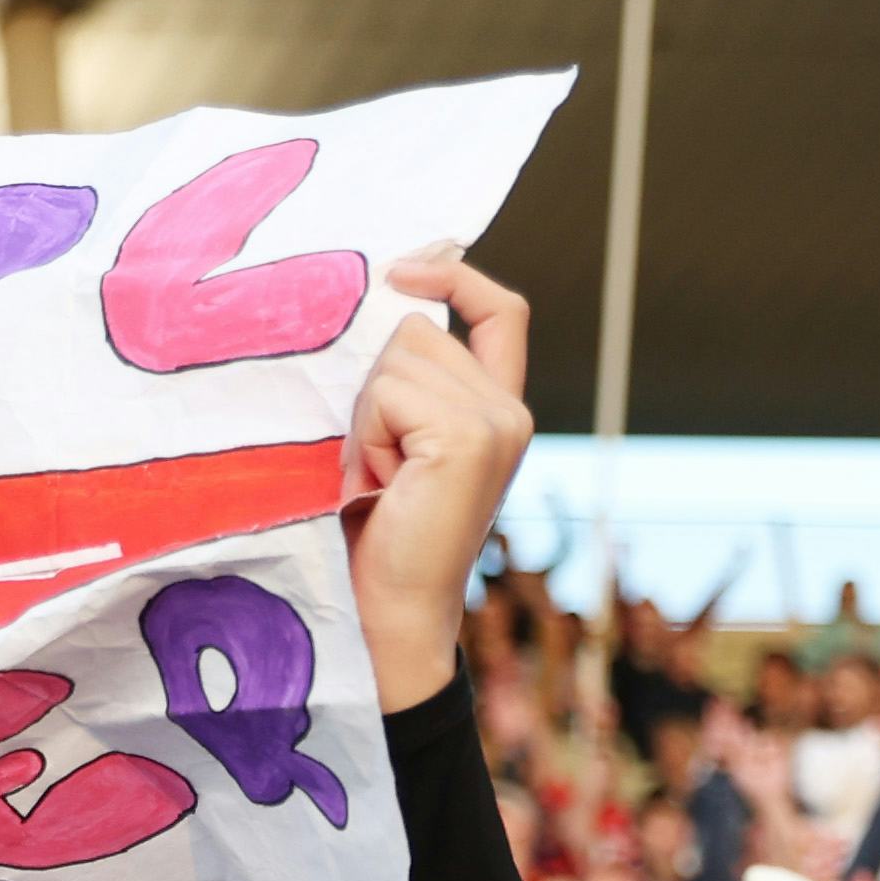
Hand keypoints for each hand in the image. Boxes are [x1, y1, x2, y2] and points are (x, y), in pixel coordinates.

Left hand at [340, 251, 532, 711]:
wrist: (394, 609)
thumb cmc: (384, 530)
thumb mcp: (401, 438)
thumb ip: (412, 380)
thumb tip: (388, 297)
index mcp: (501, 408)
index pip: (501, 310)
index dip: (454, 277)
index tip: (403, 272)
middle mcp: (511, 411)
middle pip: (419, 330)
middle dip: (377, 386)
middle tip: (379, 459)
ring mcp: (497, 423)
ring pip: (399, 357)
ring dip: (368, 414)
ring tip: (381, 474)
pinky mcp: (468, 438)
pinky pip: (390, 392)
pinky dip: (369, 434)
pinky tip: (382, 481)